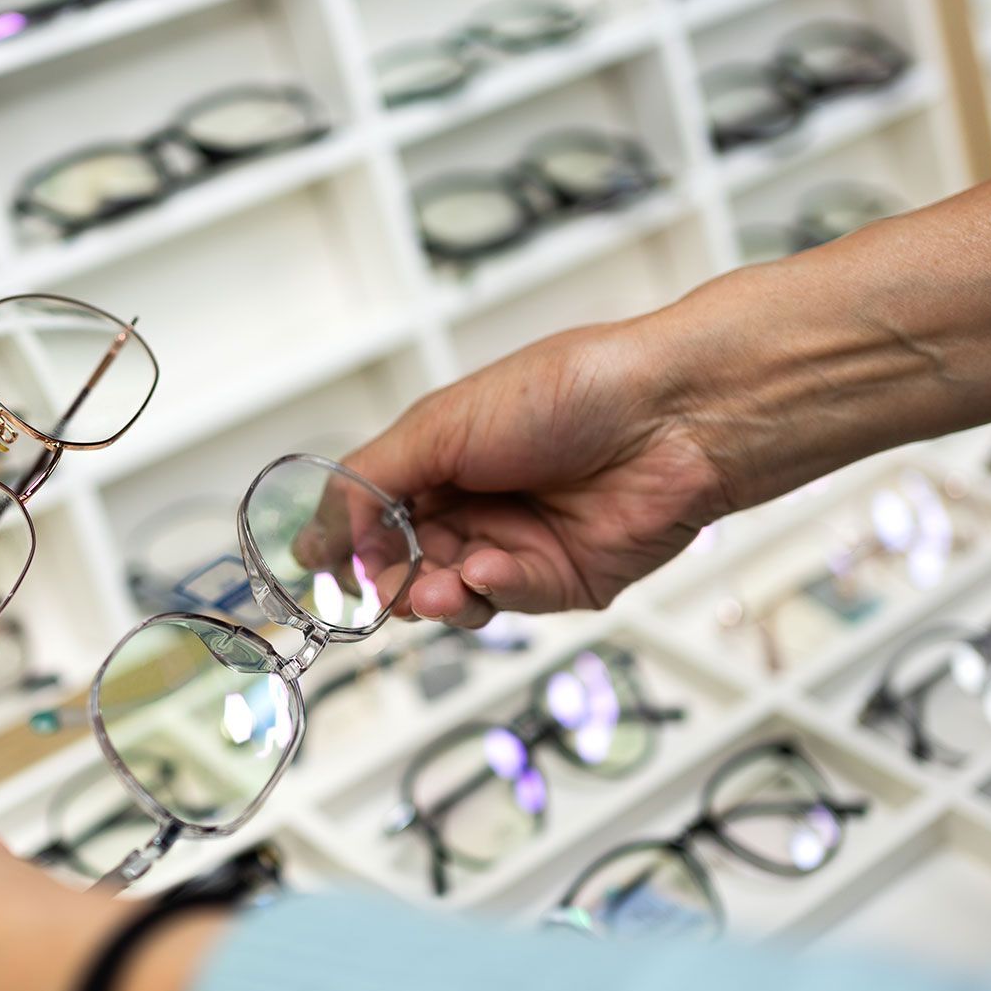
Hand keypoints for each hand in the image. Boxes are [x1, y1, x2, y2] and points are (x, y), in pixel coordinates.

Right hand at [348, 313, 734, 627]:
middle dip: (391, 579)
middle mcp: (479, 502)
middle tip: (384, 583)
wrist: (672, 416)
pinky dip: (490, 592)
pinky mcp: (562, 579)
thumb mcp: (442, 423)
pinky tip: (488, 573)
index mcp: (444, 456)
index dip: (350, 543)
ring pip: (453, 594)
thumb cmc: (572, 390)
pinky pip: (508, 601)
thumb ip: (371, 479)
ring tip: (436, 589)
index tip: (326, 567)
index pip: (375, 514)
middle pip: (408, 564)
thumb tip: (317, 532)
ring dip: (436, 596)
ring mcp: (519, 543)